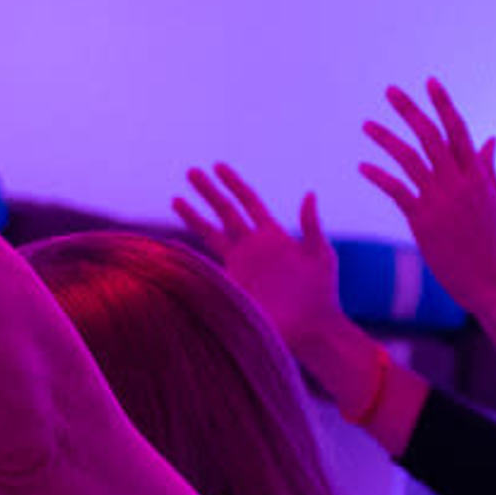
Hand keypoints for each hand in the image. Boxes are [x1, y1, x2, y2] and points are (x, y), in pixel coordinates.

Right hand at [172, 163, 349, 375]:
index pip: (247, 202)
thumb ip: (311, 226)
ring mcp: (240, 266)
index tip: (217, 165)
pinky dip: (190, 257)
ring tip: (176, 198)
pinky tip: (174, 247)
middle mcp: (252, 247)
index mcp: (272, 235)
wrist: (312, 328)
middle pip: (225, 212)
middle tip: (191, 171)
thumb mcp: (321, 255)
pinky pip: (207, 267)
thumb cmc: (322, 292)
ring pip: (211, 234)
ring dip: (193, 217)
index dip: (233, 183)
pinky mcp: (233, 285)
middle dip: (208, 192)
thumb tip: (309, 194)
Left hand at [359, 76, 495, 324]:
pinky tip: (362, 166)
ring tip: (366, 124)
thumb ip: (488, 168)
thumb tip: (490, 138)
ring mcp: (440, 202)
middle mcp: (459, 183)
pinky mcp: (423, 222)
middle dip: (410, 110)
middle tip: (390, 90)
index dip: (443, 104)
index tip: (430, 82)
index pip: (458, 130)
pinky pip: (397, 191)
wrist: (494, 284)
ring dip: (385, 138)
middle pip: (431, 136)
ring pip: (409, 158)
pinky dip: (378, 176)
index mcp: (478, 177)